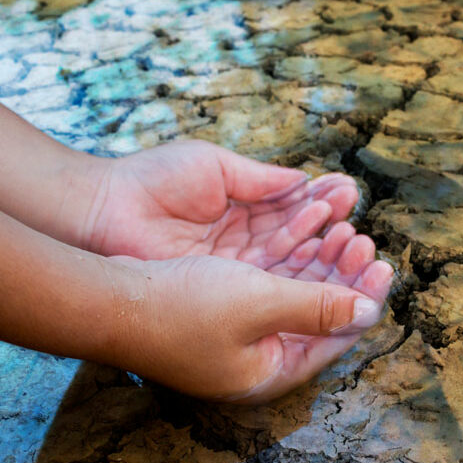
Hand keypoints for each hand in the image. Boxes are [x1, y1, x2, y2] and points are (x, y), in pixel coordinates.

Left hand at [82, 140, 360, 268]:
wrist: (103, 212)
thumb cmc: (151, 182)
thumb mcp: (214, 168)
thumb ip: (261, 180)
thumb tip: (305, 181)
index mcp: (241, 210)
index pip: (293, 211)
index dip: (322, 205)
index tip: (349, 194)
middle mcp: (243, 245)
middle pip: (299, 243)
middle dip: (331, 233)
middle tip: (359, 226)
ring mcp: (234, 271)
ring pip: (290, 267)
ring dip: (323, 256)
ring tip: (351, 240)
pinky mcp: (223, 293)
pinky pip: (269, 287)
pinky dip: (298, 276)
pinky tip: (324, 263)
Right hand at [112, 248, 392, 401]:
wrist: (105, 298)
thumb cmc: (180, 307)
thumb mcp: (259, 303)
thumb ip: (317, 307)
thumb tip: (369, 312)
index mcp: (271, 372)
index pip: (335, 339)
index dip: (364, 299)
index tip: (385, 264)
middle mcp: (258, 360)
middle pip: (318, 316)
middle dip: (342, 275)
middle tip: (363, 240)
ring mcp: (237, 338)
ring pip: (294, 295)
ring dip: (318, 262)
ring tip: (340, 227)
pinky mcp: (219, 312)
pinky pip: (269, 283)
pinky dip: (288, 259)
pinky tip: (304, 231)